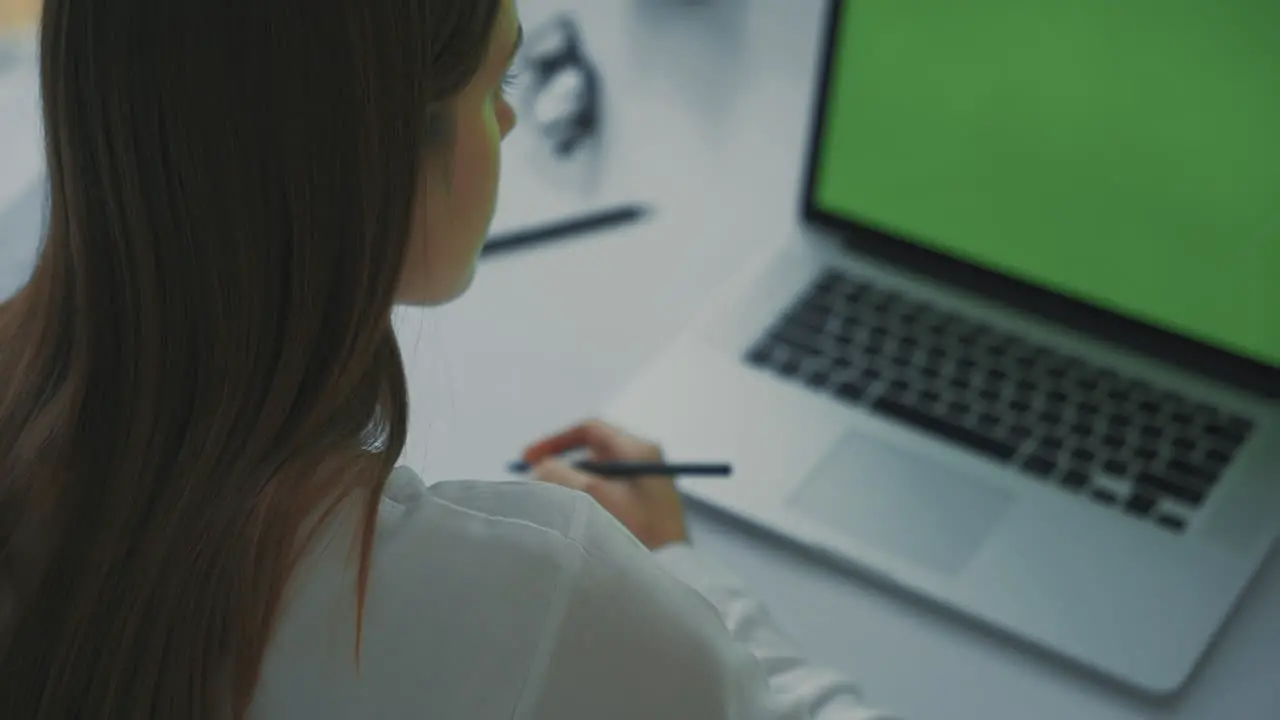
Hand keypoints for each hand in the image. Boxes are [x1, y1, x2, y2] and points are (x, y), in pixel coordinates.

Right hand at [521, 419, 688, 549]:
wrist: (671, 576)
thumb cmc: (636, 531)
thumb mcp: (593, 495)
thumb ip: (560, 474)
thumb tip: (540, 467)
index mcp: (639, 450)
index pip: (590, 430)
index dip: (555, 441)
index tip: (529, 459)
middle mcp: (644, 463)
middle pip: (592, 454)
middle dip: (561, 468)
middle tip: (538, 486)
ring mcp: (646, 488)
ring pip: (597, 478)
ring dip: (572, 488)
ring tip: (553, 507)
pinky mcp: (644, 511)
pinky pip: (607, 497)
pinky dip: (586, 503)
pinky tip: (573, 522)